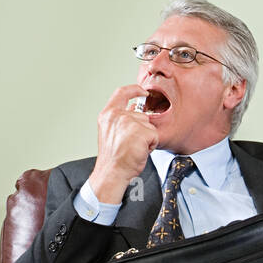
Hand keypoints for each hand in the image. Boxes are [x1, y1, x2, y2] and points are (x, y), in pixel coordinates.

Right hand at [88, 84, 158, 204]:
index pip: (121, 93)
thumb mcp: (110, 132)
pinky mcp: (141, 132)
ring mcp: (129, 123)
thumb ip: (120, 119)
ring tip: (134, 148)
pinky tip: (140, 151)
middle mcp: (117, 116)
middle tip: (131, 144)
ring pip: (149, 126)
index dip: (134, 90)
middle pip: (141, 115)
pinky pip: (154, 136)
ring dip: (146, 138)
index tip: (142, 91)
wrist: (112, 173)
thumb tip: (134, 109)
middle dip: (142, 129)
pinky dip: (151, 145)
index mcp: (108, 115)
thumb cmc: (113, 158)